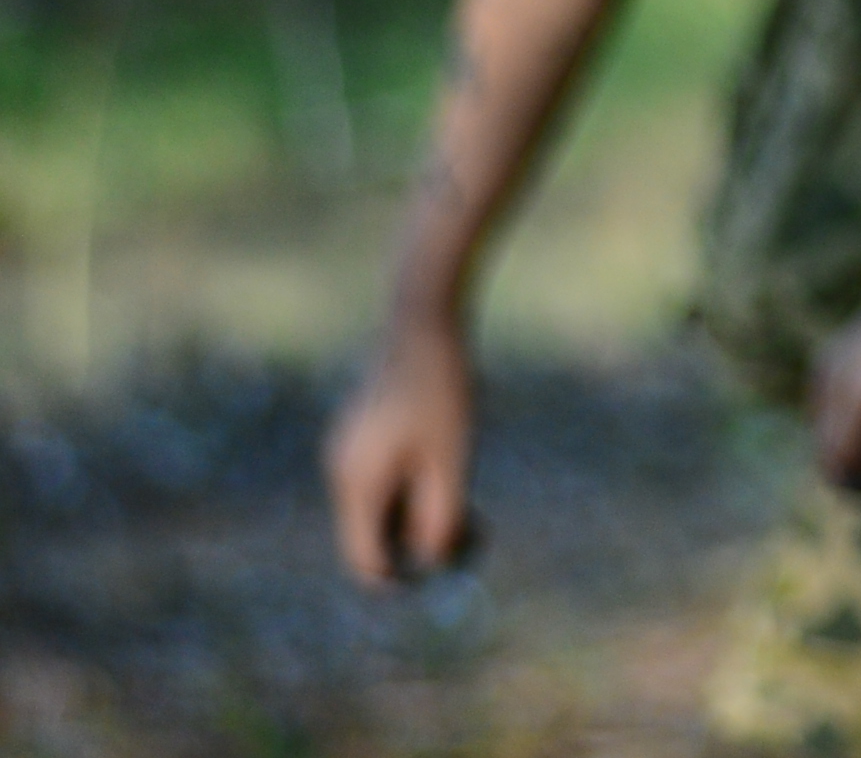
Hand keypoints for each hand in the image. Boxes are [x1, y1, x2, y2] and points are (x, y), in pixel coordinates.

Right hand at [325, 311, 481, 582]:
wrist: (422, 321)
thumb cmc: (442, 390)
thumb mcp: (452, 459)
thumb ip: (441, 516)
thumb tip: (433, 563)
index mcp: (357, 484)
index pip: (364, 560)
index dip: (400, 581)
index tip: (444, 578)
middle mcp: (341, 472)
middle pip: (373, 534)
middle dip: (419, 543)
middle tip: (478, 530)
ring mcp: (346, 451)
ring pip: (381, 506)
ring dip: (420, 513)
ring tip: (472, 496)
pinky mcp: (360, 433)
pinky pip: (382, 480)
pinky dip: (413, 487)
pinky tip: (450, 464)